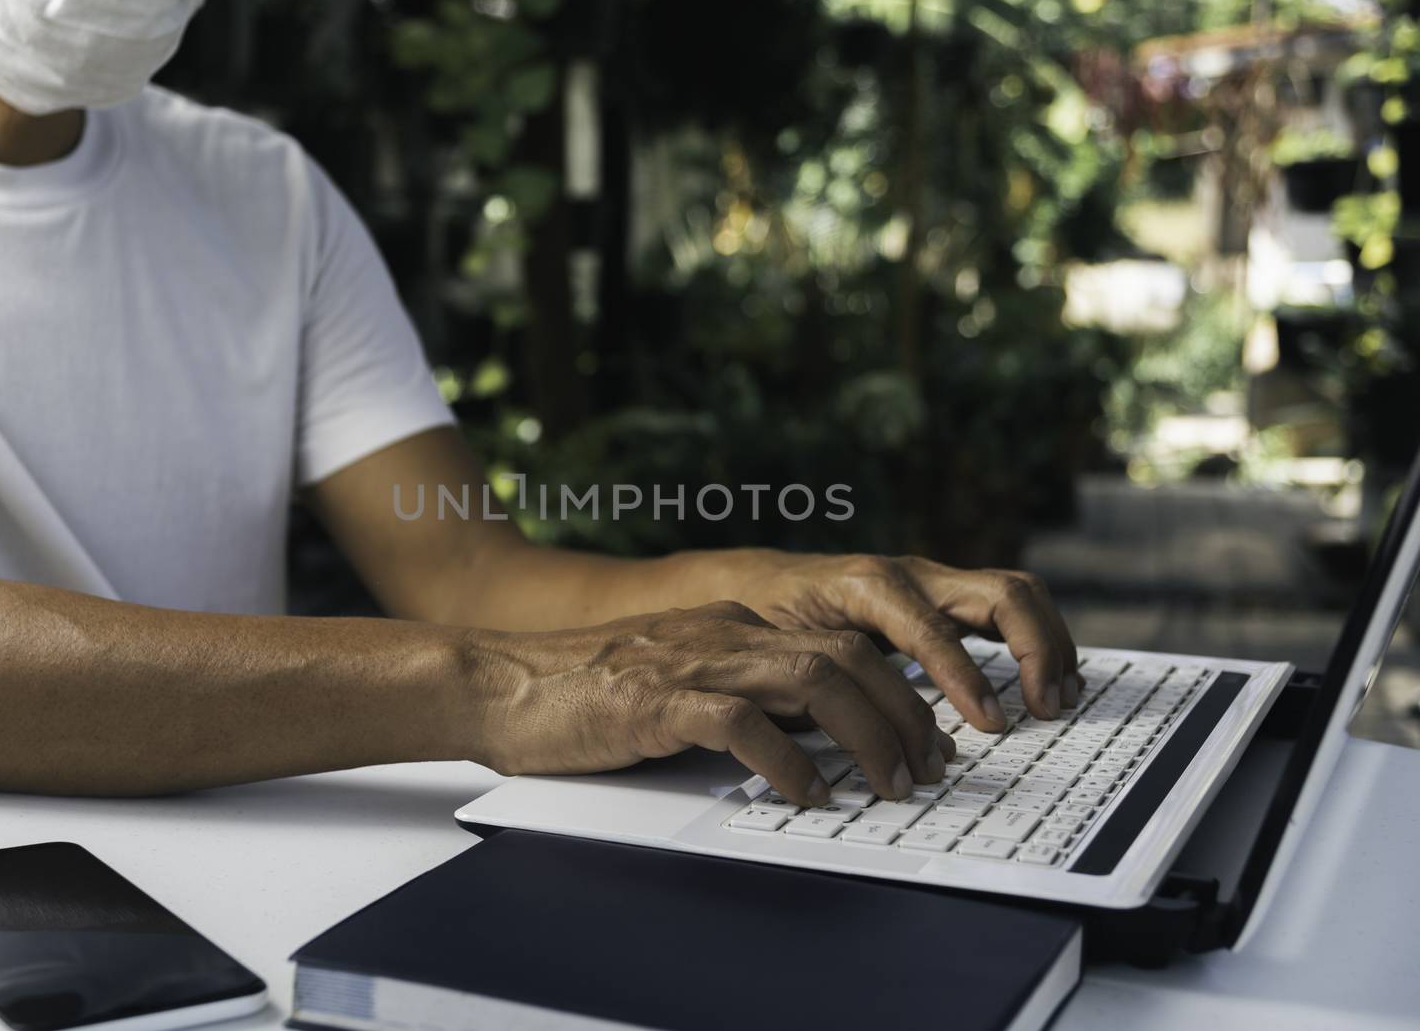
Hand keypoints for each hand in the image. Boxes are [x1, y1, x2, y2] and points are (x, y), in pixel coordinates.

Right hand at [465, 601, 954, 805]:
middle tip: (925, 769)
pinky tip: (806, 794)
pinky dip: (786, 760)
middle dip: (902, 713)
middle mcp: (721, 633)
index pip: (840, 645)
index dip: (896, 692)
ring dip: (864, 735)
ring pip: (811, 678)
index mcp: (731, 625)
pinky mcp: (653, 700)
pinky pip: (741, 723)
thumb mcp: (678, 683)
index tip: (922, 741)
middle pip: (844, 657)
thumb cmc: (579, 694)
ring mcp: (689, 662)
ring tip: (885, 784)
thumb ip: (741, 696)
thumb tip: (814, 740)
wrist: (494, 682)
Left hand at [734, 552, 1082, 732]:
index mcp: (868, 587)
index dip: (966, 678)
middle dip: (1036, 649)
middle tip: (1048, 707)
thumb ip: (820, 687)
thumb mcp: (783, 652)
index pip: (932, 630)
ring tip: (1061, 697)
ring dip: (1049, 643)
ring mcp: (934, 581)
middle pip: (1000, 594)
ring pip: (1016, 594)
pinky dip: (1037, 640)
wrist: (756, 583)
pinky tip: (1045, 682)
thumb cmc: (766, 622)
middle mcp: (911, 575)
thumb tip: (851, 746)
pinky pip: (1007, 607)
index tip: (993, 724)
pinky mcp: (945, 596)